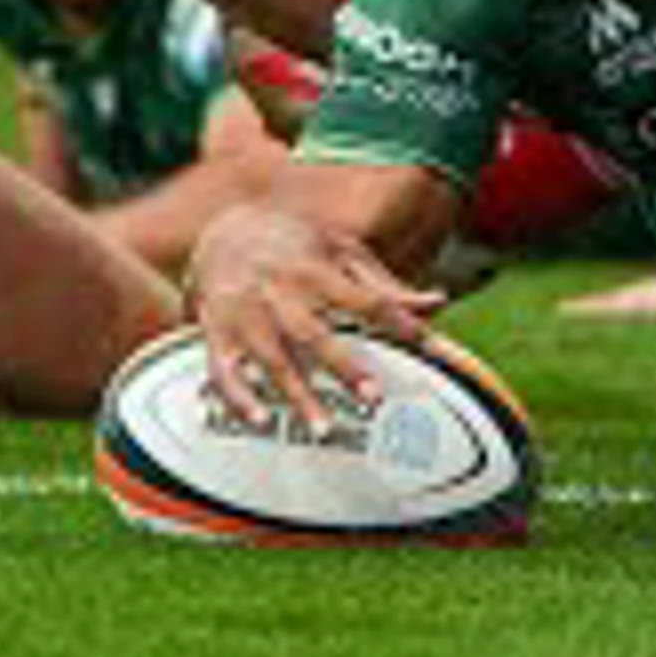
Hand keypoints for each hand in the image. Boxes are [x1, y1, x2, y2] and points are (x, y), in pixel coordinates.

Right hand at [182, 202, 440, 438]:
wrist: (222, 228)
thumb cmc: (294, 243)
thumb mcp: (341, 249)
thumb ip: (386, 284)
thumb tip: (438, 302)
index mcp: (315, 269)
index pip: (363, 299)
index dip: (396, 321)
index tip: (426, 345)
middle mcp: (279, 293)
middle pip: (313, 334)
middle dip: (342, 366)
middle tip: (373, 397)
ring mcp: (246, 316)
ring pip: (272, 360)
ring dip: (297, 395)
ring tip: (323, 428)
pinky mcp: (217, 334)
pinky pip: (224, 372)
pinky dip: (239, 398)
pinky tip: (259, 420)